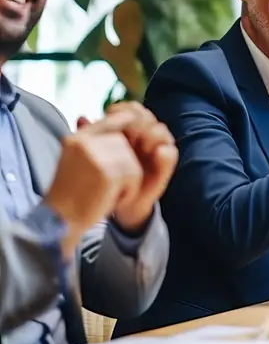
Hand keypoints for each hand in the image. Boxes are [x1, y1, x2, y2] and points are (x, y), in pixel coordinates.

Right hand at [45, 114, 145, 259]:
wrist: (59, 223)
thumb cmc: (70, 196)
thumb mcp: (77, 162)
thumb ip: (95, 144)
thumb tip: (120, 121)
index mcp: (77, 138)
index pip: (110, 121)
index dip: (124, 131)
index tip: (127, 147)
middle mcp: (84, 142)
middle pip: (123, 143)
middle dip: (124, 165)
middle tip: (107, 185)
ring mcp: (95, 156)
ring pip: (131, 161)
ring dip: (127, 180)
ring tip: (107, 193)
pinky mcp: (107, 173)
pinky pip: (133, 176)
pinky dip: (128, 191)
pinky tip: (111, 200)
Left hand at [78, 102, 177, 232]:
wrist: (120, 202)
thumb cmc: (106, 177)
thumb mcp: (96, 155)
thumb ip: (91, 136)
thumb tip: (82, 118)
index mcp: (129, 128)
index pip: (131, 108)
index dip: (122, 109)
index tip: (108, 117)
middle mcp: (145, 135)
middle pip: (147, 115)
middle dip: (136, 121)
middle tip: (123, 132)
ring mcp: (156, 148)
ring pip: (160, 129)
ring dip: (149, 134)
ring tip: (135, 145)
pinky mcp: (165, 164)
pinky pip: (169, 151)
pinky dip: (161, 151)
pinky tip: (151, 154)